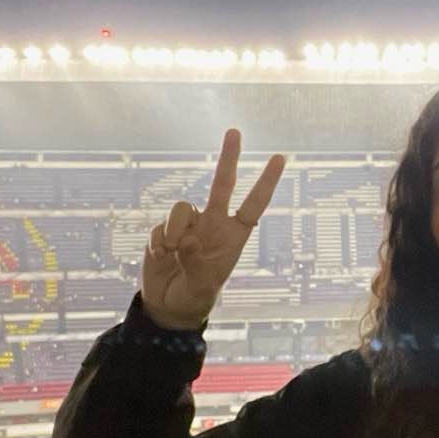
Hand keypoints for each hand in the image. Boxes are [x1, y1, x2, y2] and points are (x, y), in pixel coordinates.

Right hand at [141, 127, 285, 328]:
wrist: (168, 306)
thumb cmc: (194, 297)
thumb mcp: (202, 285)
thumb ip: (197, 261)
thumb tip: (189, 238)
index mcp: (233, 237)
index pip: (253, 205)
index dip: (266, 182)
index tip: (280, 157)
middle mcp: (213, 224)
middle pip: (222, 185)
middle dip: (229, 158)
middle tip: (235, 131)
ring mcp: (189, 225)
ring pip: (182, 208)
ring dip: (176, 230)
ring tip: (172, 253)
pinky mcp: (165, 230)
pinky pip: (161, 226)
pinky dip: (159, 242)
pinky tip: (161, 258)